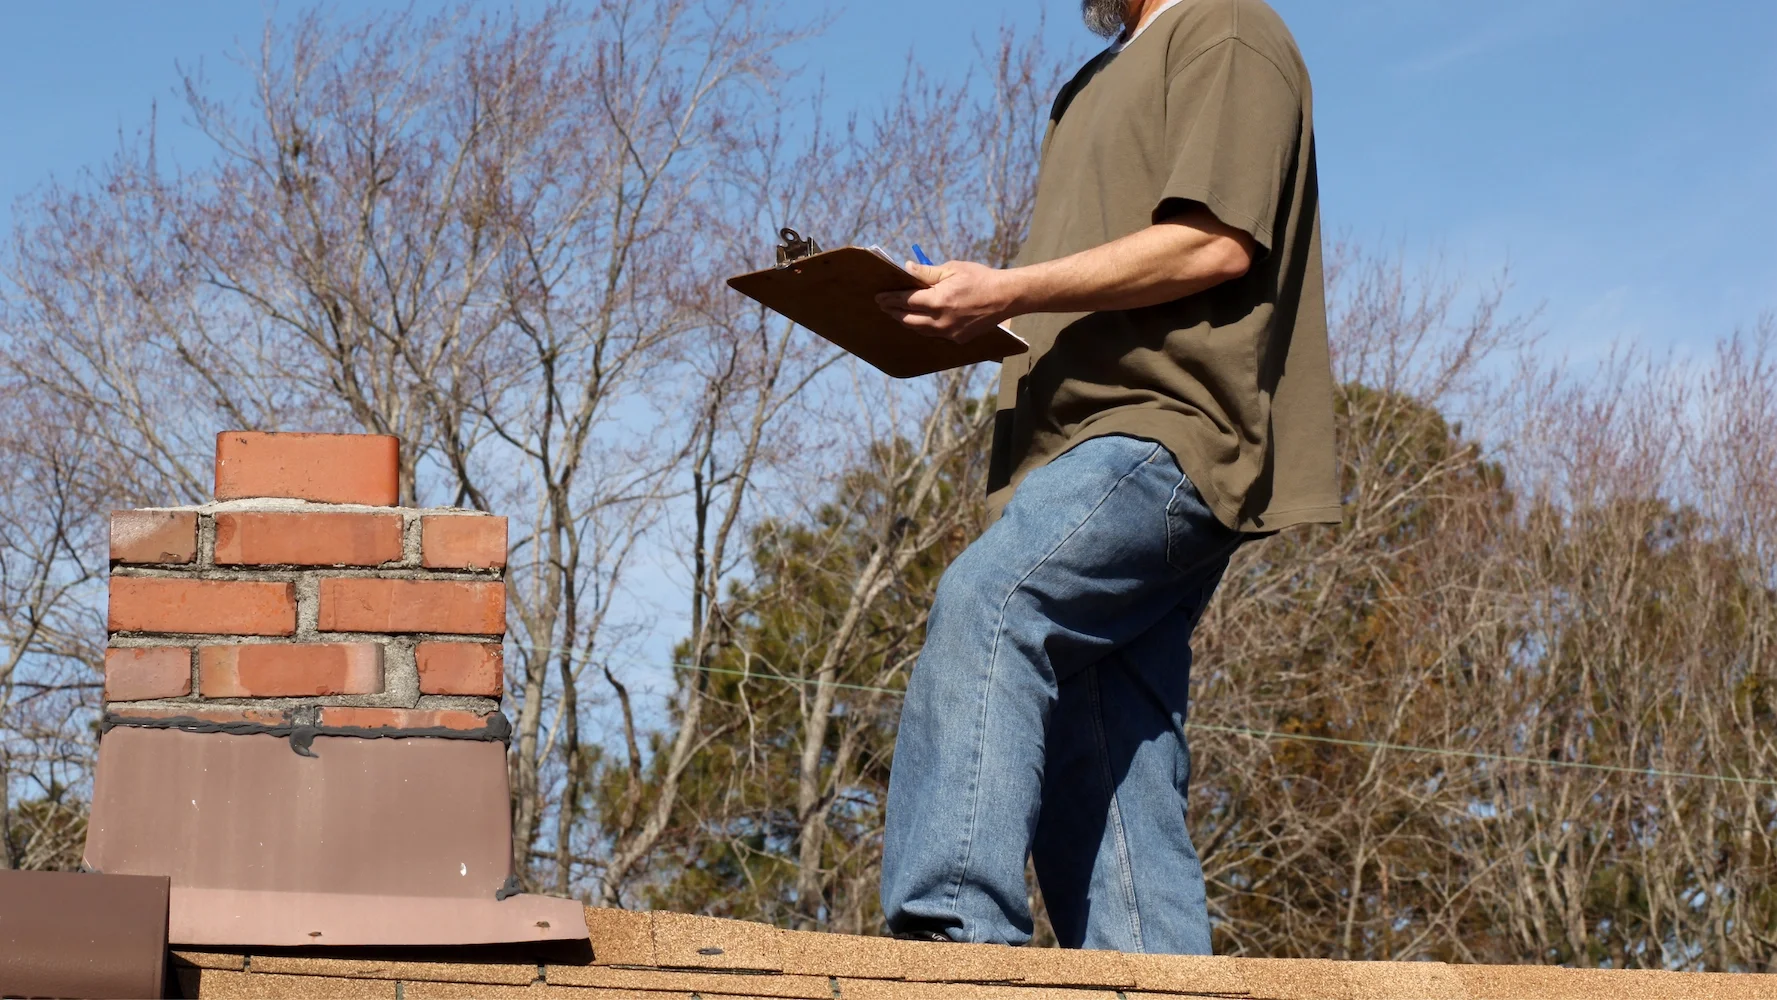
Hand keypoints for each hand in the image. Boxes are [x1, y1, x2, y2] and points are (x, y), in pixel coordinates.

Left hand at [876, 261, 1019, 342]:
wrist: (1006, 297)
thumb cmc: (980, 278)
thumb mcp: (952, 269)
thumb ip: (927, 272)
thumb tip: (906, 269)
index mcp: (938, 301)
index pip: (906, 301)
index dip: (890, 299)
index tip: (878, 297)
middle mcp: (941, 321)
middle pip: (908, 320)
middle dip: (894, 312)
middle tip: (884, 306)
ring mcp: (950, 333)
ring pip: (920, 330)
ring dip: (907, 322)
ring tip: (898, 314)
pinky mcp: (959, 339)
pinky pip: (935, 334)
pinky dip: (925, 327)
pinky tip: (920, 321)